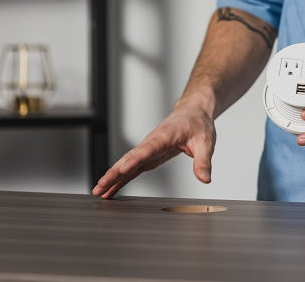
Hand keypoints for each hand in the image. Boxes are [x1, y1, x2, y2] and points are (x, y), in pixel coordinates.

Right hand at [92, 99, 216, 198]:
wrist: (193, 112)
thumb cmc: (198, 124)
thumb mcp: (206, 142)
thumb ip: (203, 161)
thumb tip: (205, 179)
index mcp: (164, 136)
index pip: (147, 149)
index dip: (135, 160)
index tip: (122, 170)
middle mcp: (152, 142)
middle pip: (129, 158)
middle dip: (113, 173)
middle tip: (100, 187)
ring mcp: (148, 149)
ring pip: (126, 163)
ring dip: (112, 177)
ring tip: (98, 192)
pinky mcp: (149, 156)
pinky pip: (132, 168)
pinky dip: (120, 178)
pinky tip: (111, 189)